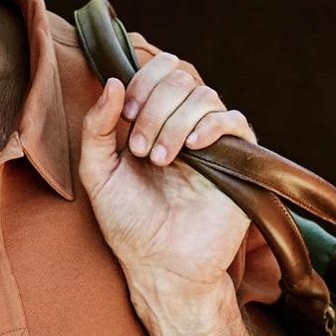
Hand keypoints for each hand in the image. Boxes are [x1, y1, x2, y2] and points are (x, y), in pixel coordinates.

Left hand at [77, 41, 268, 335]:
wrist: (160, 266)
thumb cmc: (129, 225)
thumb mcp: (98, 172)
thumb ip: (97, 127)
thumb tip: (112, 82)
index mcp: (154, 121)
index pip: (159, 69)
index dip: (143, 80)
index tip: (127, 112)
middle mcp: (185, 125)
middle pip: (182, 75)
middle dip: (156, 103)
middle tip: (140, 147)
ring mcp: (212, 141)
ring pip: (205, 95)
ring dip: (176, 122)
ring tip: (159, 160)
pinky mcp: (237, 161)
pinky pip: (235, 122)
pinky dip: (212, 126)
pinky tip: (192, 149)